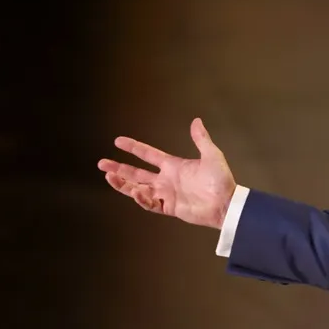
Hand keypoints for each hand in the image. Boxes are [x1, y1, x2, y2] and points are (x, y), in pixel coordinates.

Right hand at [98, 118, 235, 228]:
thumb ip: (201, 139)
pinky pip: (150, 203)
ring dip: (123, 184)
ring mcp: (166, 194)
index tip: (118, 141)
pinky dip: (141, 198)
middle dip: (119, 168)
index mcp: (173, 166)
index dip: (133, 148)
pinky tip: (135, 191)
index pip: (148, 155)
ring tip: (108, 177)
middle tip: (101, 164)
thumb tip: (196, 121)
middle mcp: (166, 179)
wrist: (227, 203)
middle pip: (136, 173)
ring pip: (138, 188)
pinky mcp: (169, 207)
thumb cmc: (221, 180)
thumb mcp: (212, 156)